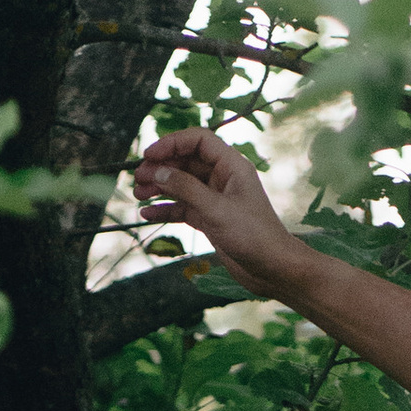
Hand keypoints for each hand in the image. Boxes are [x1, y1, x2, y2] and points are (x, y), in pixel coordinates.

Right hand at [131, 127, 302, 294]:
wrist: (272, 269)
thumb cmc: (254, 236)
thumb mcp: (216, 210)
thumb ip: (185, 188)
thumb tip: (157, 172)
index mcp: (231, 166)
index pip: (198, 141)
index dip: (172, 143)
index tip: (149, 155)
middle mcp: (223, 178)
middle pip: (186, 162)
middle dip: (161, 168)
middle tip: (138, 178)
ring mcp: (215, 198)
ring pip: (181, 185)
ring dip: (159, 188)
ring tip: (138, 194)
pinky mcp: (210, 218)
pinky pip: (183, 207)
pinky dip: (166, 209)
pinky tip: (147, 213)